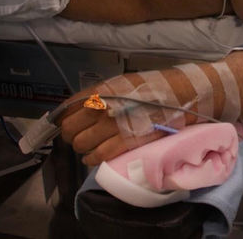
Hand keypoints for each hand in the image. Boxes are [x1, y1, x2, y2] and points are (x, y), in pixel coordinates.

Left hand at [59, 70, 193, 165]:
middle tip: (80, 135)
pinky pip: (98, 156)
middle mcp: (102, 108)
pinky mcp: (125, 143)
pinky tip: (94, 156)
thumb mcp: (119, 83)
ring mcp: (113, 127)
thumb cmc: (150, 88)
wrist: (180, 94)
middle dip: (71, 135)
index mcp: (100, 91)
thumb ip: (97, 96)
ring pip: (81, 145)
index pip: (66, 109)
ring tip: (90, 146)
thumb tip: (74, 109)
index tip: (64, 124)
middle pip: (70, 130)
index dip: (62, 120)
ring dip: (82, 148)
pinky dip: (92, 159)